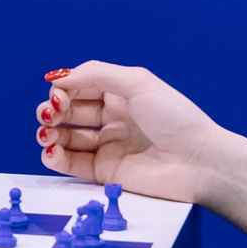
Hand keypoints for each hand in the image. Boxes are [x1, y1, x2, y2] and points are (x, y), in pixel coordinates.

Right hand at [37, 60, 237, 207]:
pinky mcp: (105, 172)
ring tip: (47, 135)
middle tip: (50, 115)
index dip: (63, 90)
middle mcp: (112, 119)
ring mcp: (108, 146)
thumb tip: (59, 77)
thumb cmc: (176, 119)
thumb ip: (96, 74)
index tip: (59, 96)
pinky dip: (54, 157)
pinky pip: (72, 164)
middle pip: (68, 112)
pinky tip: (51, 152)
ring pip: (64, 138)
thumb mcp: (138, 82)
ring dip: (48, 133)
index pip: (79, 88)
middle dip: (52, 110)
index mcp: (120, 94)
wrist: (199, 163)